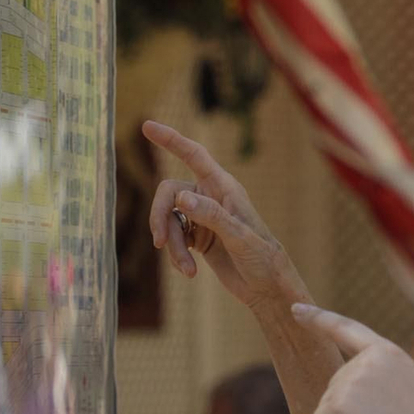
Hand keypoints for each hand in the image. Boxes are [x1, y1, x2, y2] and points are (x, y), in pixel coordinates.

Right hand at [145, 122, 300, 310]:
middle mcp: (210, 197)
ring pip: (169, 220)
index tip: (147, 126)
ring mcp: (202, 217)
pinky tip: (189, 271)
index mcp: (224, 187)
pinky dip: (176, 255)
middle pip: (169, 193)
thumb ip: (211, 215)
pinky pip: (173, 238)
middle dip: (160, 217)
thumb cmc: (262, 258)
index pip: (194, 155)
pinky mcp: (197, 237)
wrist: (267, 287)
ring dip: (172, 246)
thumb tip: (181, 198)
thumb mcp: (239, 237)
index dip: (171, 139)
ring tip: (187, 270)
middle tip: (159, 242)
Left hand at [293, 303, 413, 413]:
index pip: (347, 330)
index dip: (318, 319)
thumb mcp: (411, 397)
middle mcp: (366, 361)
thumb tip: (340, 403)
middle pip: (334, 387)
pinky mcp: (335, 409)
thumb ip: (378, 386)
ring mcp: (349, 382)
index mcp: (390, 354)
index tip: (295, 309)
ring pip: (326, 410)